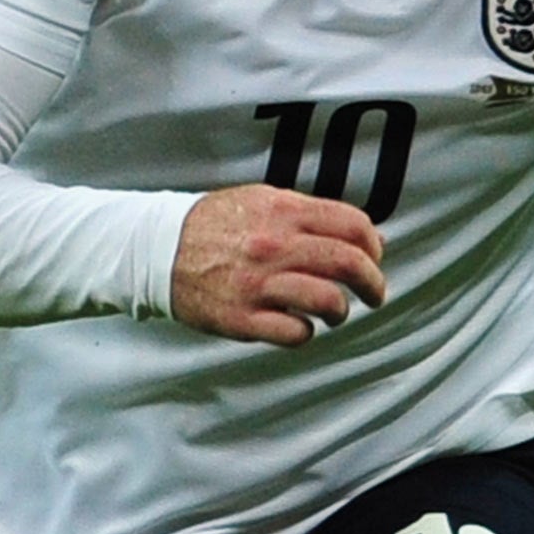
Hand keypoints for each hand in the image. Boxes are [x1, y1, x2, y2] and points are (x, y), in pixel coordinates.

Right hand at [171, 184, 385, 346]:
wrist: (159, 248)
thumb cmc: (217, 224)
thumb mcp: (264, 200)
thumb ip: (314, 215)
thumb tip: (368, 236)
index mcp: (283, 211)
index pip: (353, 225)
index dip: (373, 245)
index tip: (374, 258)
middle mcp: (274, 245)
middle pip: (348, 263)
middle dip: (373, 283)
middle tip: (374, 293)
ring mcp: (259, 284)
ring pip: (328, 300)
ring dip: (342, 310)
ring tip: (336, 312)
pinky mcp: (243, 318)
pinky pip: (296, 332)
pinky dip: (307, 331)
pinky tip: (300, 323)